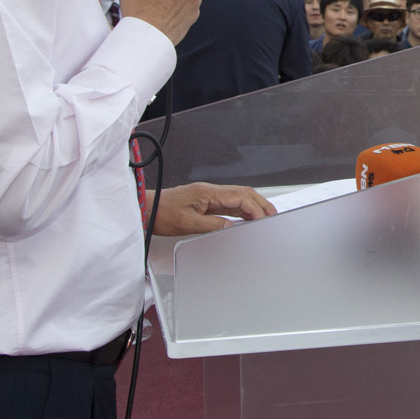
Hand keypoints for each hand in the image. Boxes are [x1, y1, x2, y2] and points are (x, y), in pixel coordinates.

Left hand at [151, 182, 274, 234]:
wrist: (146, 209)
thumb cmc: (161, 214)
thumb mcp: (186, 223)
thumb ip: (211, 225)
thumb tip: (232, 227)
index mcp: (208, 193)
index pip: (240, 197)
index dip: (255, 208)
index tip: (264, 220)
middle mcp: (211, 192)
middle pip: (244, 193)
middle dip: (261, 203)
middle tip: (273, 216)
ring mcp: (209, 196)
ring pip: (238, 198)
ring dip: (254, 206)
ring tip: (265, 218)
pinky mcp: (206, 202)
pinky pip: (229, 204)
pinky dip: (242, 210)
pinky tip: (248, 219)